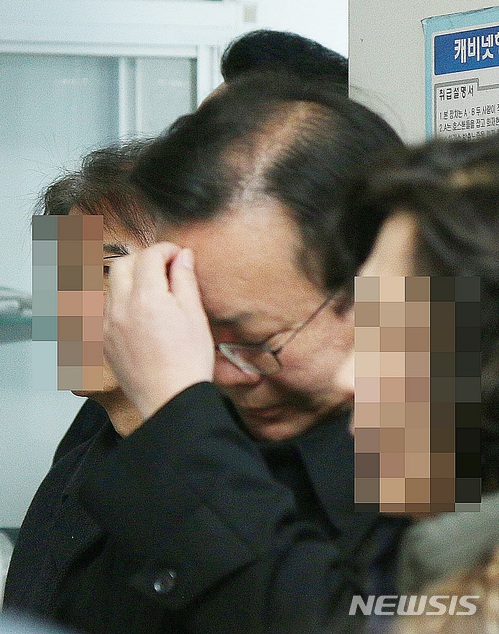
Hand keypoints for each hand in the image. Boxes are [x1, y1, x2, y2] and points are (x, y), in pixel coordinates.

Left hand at [104, 242, 214, 433]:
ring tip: (154, 293)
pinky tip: (141, 314)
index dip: (166, 250)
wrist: (170, 400)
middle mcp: (120, 308)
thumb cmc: (188, 362)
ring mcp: (108, 325)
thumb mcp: (195, 315)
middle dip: (143, 260)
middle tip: (165, 269)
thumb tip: (182, 256)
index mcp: (146, 299)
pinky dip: (122, 302)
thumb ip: (185, 280)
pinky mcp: (104, 341)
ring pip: (111, 287)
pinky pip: (106, 309)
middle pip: (122, 265)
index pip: (149, 256)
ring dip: (131, 280)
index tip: (178, 256)